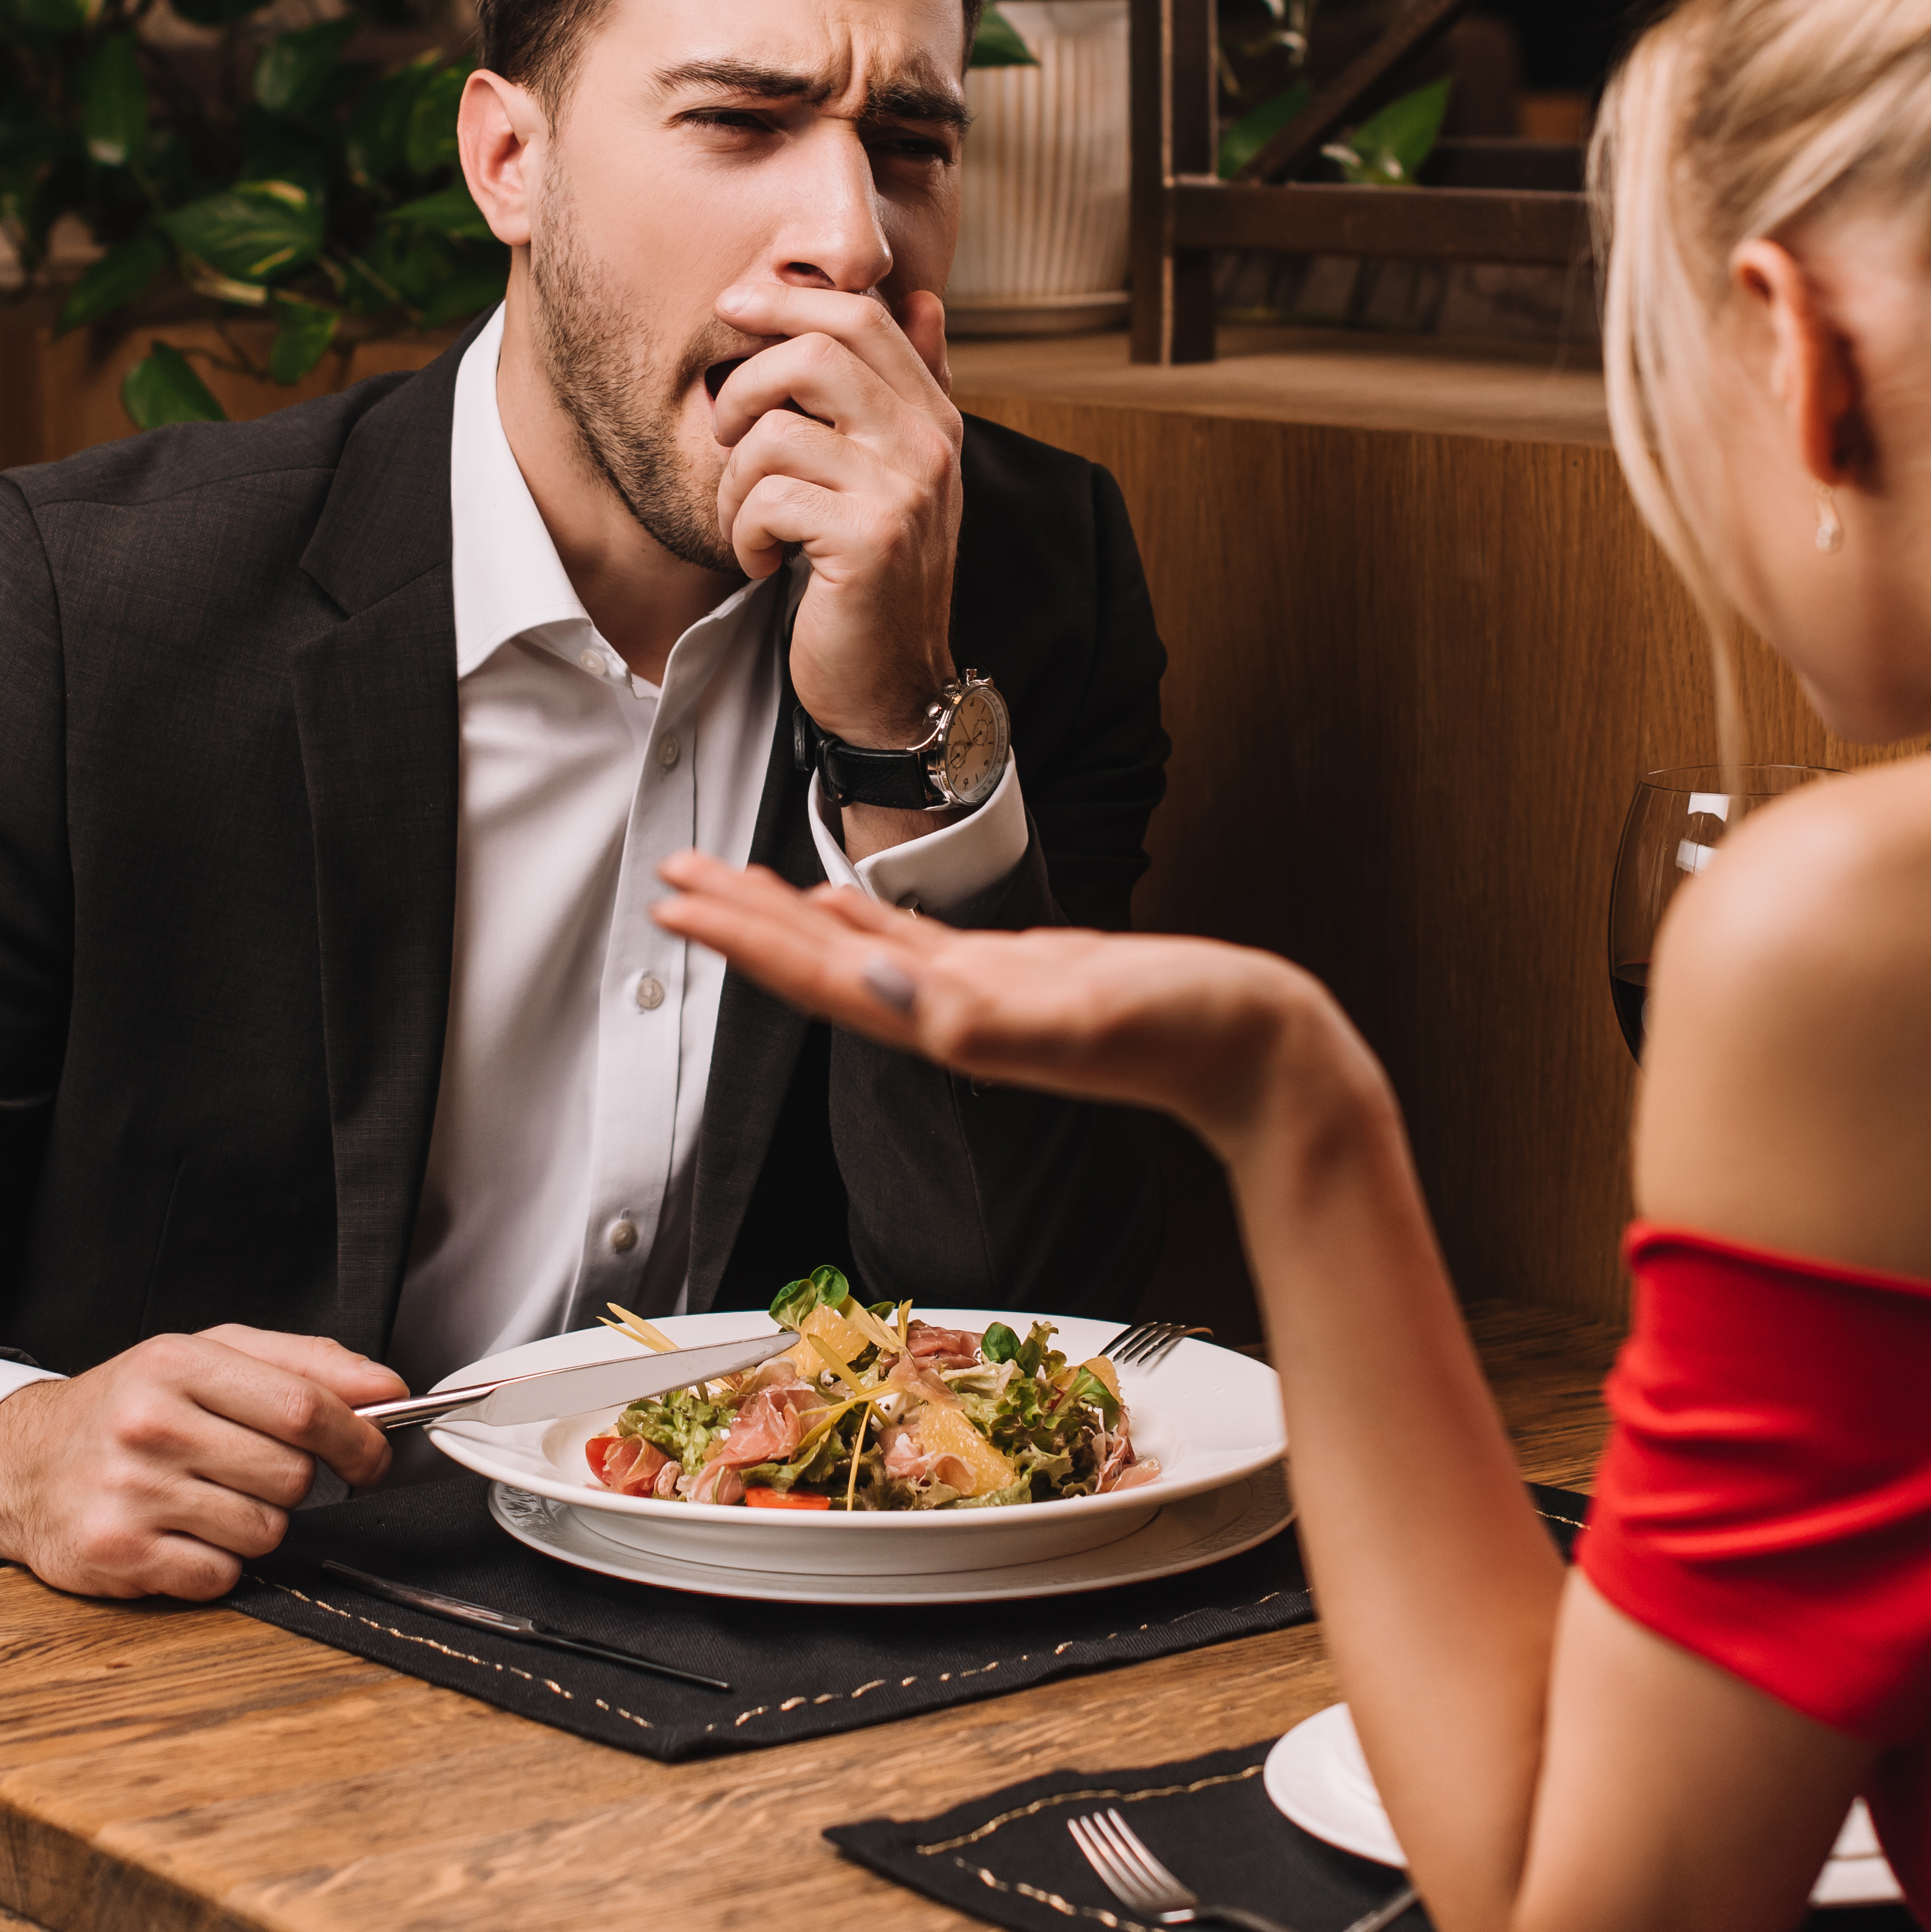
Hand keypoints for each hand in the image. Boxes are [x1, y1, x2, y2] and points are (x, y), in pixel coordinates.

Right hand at [0, 1325, 400, 1600]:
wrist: (20, 1463)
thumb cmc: (128, 1407)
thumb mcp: (206, 1357)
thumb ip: (303, 1364)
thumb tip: (387, 1388)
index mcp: (176, 1363)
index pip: (304, 1406)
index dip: (358, 1437)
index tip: (374, 1454)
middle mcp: (148, 1424)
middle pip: (291, 1474)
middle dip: (296, 1481)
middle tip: (260, 1472)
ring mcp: (129, 1492)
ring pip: (264, 1531)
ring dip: (256, 1524)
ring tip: (209, 1499)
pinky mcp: (118, 1554)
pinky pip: (221, 1575)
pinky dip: (217, 1563)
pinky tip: (181, 1534)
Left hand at [650, 851, 1383, 1161]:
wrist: (1259, 1055)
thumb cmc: (1186, 1032)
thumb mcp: (1080, 1014)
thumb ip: (978, 1012)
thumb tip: (880, 984)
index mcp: (949, 1022)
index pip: (820, 975)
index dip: (743, 939)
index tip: (676, 903)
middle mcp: (947, 1013)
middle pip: (818, 961)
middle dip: (740, 920)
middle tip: (671, 876)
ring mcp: (978, 994)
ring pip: (856, 948)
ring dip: (786, 916)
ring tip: (725, 884)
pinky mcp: (1014, 974)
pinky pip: (913, 942)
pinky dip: (863, 918)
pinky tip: (836, 898)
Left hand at [711, 276, 965, 746]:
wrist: (893, 684)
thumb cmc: (874, 576)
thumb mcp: (896, 476)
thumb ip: (902, 391)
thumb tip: (919, 297)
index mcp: (933, 419)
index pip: (862, 318)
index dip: (787, 301)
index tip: (730, 308)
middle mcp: (928, 446)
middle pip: (815, 355)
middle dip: (744, 389)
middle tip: (727, 436)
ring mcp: (903, 492)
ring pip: (774, 434)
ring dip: (735, 484)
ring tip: (750, 523)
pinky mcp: (869, 540)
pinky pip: (767, 499)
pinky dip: (743, 534)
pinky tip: (763, 562)